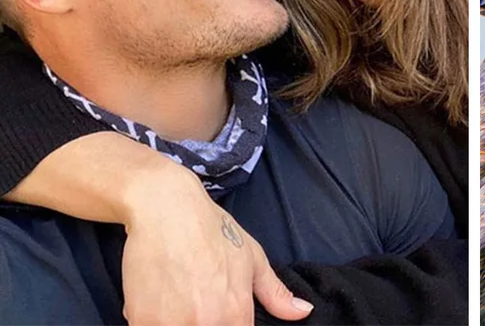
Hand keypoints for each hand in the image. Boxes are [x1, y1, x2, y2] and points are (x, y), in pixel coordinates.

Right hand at [120, 165, 312, 324]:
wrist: (167, 208)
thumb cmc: (211, 230)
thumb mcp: (252, 257)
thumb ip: (275, 293)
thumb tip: (304, 312)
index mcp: (236, 313)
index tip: (216, 312)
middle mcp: (206, 324)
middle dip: (199, 321)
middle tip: (193, 300)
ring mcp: (171, 325)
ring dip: (175, 320)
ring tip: (174, 300)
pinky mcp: (141, 321)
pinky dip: (150, 320)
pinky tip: (154, 301)